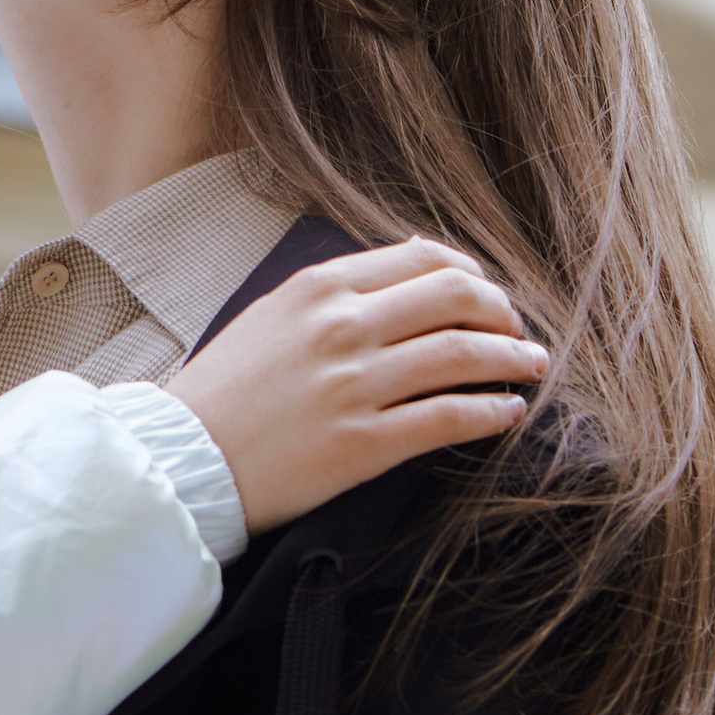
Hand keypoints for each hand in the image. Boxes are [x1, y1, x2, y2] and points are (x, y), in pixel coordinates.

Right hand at [174, 237, 543, 532]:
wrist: (182, 456)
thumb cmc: (227, 388)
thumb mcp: (274, 314)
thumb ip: (338, 290)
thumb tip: (413, 264)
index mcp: (321, 287)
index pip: (425, 258)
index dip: (473, 274)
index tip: (489, 296)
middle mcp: (343, 326)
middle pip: (456, 297)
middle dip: (503, 313)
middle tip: (520, 333)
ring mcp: (354, 385)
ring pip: (463, 355)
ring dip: (512, 360)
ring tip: (532, 370)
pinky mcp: (363, 443)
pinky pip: (449, 418)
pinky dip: (491, 412)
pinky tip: (507, 413)